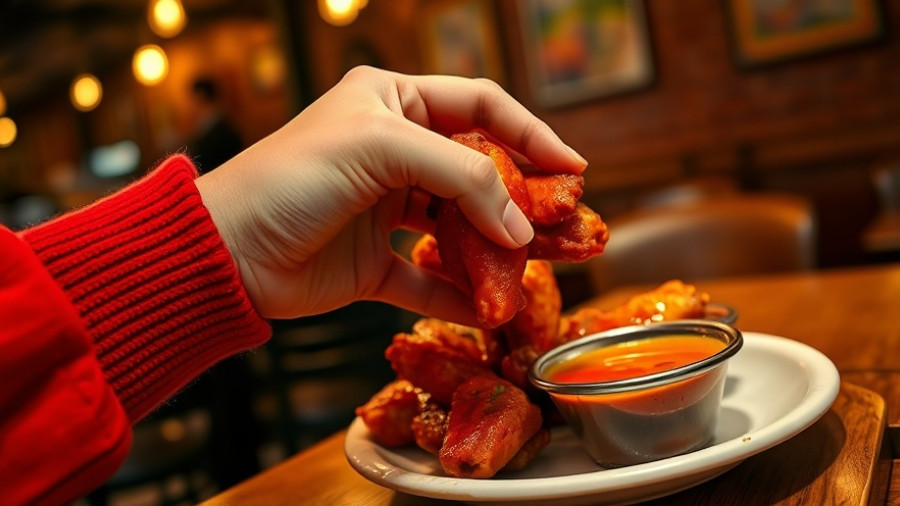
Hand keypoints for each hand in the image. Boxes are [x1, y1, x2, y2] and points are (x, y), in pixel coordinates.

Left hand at [195, 66, 586, 323]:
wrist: (226, 250)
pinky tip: (489, 310)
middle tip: (565, 227)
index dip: (531, 134)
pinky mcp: (375, 263)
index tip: (573, 168)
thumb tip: (520, 227)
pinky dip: (458, 296)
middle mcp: (394, 152)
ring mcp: (386, 210)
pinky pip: (429, 280)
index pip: (481, 107)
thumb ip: (462, 179)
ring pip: (459, 228)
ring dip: (495, 250)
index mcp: (392, 103)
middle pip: (478, 172)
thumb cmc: (292, 177)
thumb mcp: (381, 149)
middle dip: (521, 200)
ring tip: (535, 270)